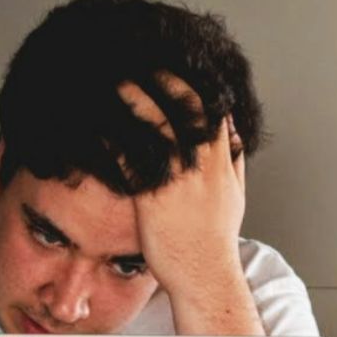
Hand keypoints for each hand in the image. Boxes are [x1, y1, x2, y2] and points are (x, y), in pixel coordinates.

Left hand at [120, 80, 247, 296]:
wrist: (205, 275)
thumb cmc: (215, 241)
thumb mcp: (235, 196)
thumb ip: (233, 162)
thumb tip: (233, 136)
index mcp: (222, 162)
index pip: (213, 110)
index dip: (195, 84)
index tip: (178, 66)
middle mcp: (202, 166)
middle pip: (187, 108)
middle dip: (166, 80)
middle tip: (144, 62)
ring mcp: (178, 181)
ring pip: (159, 126)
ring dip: (137, 99)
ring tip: (117, 80)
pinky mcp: (153, 198)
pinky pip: (133, 159)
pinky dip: (117, 138)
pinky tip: (101, 124)